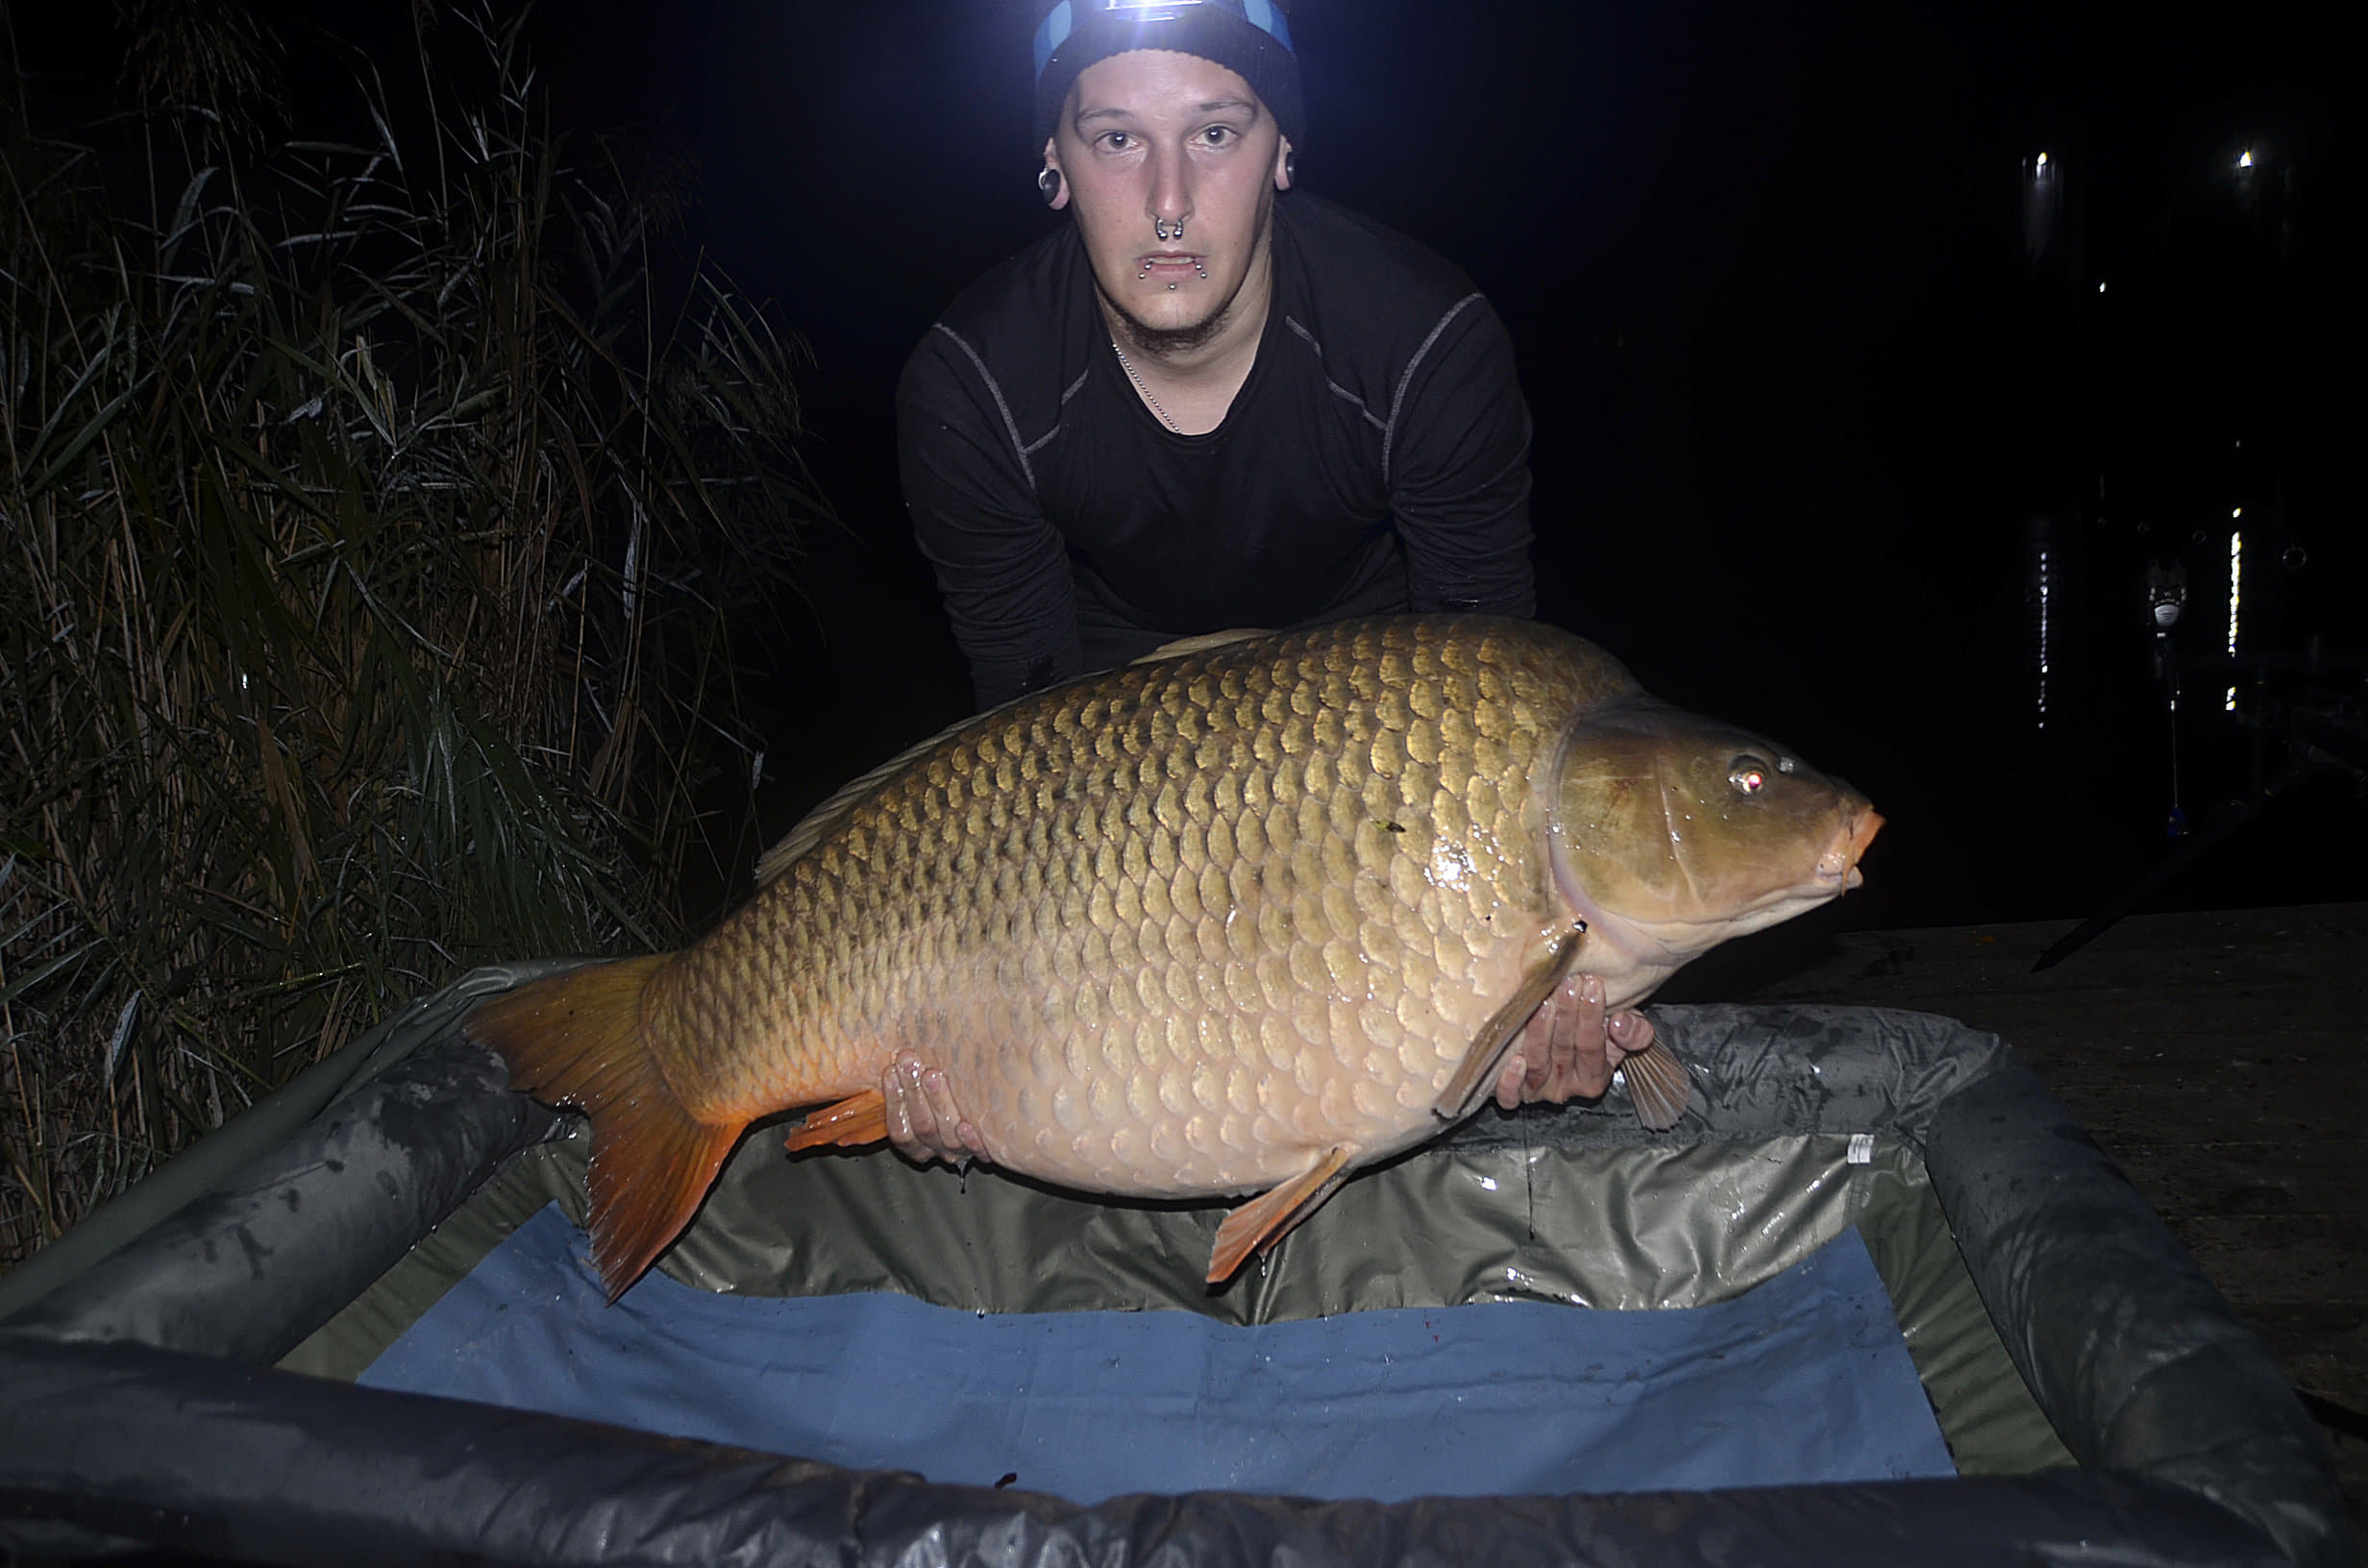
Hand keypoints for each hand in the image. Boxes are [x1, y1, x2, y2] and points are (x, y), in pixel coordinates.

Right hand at [880, 1050, 991, 1165]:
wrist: (986, 1130)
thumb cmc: (943, 1102)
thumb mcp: (922, 1096)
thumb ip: (910, 1082)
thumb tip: (900, 1053)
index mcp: (915, 1142)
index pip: (899, 1128)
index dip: (893, 1101)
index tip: (890, 1070)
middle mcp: (936, 1149)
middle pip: (922, 1127)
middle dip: (913, 1093)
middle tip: (910, 1063)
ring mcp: (959, 1151)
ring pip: (947, 1134)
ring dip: (939, 1103)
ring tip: (932, 1075)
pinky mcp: (985, 1153)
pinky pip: (978, 1149)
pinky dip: (969, 1139)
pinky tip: (966, 1125)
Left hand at [1493, 971, 1656, 1109]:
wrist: (1565, 1037)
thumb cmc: (1595, 1032)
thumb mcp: (1624, 1031)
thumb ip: (1635, 1030)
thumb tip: (1620, 1023)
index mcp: (1593, 1078)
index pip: (1592, 1046)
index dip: (1593, 1017)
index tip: (1593, 985)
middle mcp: (1565, 1087)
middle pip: (1564, 1050)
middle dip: (1567, 1014)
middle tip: (1568, 984)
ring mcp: (1537, 1089)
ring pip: (1537, 1063)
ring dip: (1540, 1032)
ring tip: (1544, 1002)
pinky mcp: (1512, 1091)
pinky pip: (1509, 1096)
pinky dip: (1510, 1081)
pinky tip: (1514, 1060)